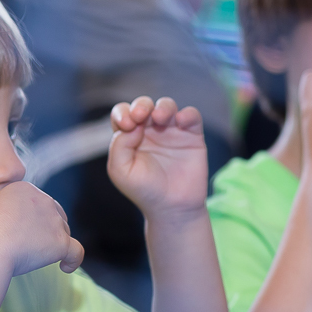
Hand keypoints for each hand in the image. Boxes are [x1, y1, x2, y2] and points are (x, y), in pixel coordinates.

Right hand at [0, 181, 83, 275]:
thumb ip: (10, 216)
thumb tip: (26, 232)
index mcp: (24, 189)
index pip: (40, 203)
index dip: (36, 219)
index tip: (25, 234)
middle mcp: (42, 199)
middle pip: (56, 215)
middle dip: (49, 229)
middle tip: (34, 247)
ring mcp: (53, 220)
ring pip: (64, 233)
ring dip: (55, 245)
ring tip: (39, 260)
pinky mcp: (60, 241)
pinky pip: (77, 252)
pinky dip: (73, 260)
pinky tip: (65, 268)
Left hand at [107, 96, 206, 220]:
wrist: (172, 207)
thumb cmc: (144, 190)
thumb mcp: (120, 170)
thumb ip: (119, 145)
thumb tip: (134, 124)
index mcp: (129, 137)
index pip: (123, 114)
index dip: (123, 113)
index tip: (126, 125)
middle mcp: (149, 130)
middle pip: (143, 105)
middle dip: (141, 105)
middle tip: (141, 116)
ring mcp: (171, 131)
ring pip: (166, 106)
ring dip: (163, 107)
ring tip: (160, 118)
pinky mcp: (192, 136)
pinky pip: (191, 115)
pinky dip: (187, 114)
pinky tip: (181, 122)